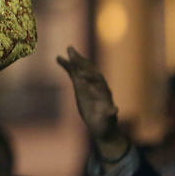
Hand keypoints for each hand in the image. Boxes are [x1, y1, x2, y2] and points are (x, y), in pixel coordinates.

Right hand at [57, 46, 129, 160]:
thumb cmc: (106, 124)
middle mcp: (97, 85)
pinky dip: (68, 66)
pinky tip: (59, 59)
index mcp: (104, 92)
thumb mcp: (108, 120)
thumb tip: (115, 110)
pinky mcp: (80, 86)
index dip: (90, 76)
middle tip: (73, 52)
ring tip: (68, 49)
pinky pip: (74, 73)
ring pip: (82, 69)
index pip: (98, 80)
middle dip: (82, 61)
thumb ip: (110, 114)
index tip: (81, 74)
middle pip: (89, 70)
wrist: (102, 126)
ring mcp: (88, 84)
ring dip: (76, 59)